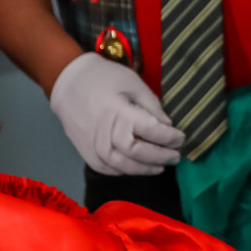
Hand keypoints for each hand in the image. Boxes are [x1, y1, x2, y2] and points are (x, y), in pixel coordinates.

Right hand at [49, 52, 184, 175]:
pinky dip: (126, 171)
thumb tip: (168, 127)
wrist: (69, 84)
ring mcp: (94, 147)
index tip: (181, 138)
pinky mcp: (87, 153)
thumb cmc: (104, 79)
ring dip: (146, 169)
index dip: (170, 138)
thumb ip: (152, 107)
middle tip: (176, 156)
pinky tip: (139, 167)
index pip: (151, 132)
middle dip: (161, 156)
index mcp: (119, 113)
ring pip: (124, 166)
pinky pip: (109, 169)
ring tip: (161, 166)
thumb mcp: (134, 84)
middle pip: (139, 154)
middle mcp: (105, 134)